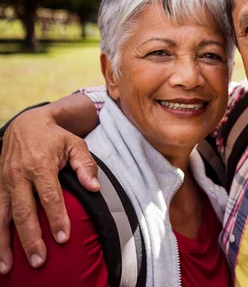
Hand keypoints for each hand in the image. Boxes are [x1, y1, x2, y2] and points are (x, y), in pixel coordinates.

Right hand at [0, 104, 98, 273]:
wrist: (26, 124)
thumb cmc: (55, 137)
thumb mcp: (75, 144)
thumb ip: (86, 165)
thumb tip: (94, 188)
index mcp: (40, 164)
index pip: (49, 196)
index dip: (56, 217)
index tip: (63, 238)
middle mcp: (18, 175)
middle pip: (24, 211)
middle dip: (31, 238)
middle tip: (40, 260)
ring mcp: (4, 182)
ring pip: (2, 217)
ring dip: (5, 244)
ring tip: (8, 268)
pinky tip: (0, 254)